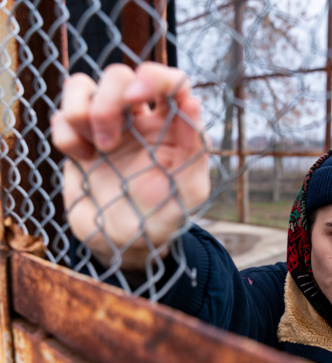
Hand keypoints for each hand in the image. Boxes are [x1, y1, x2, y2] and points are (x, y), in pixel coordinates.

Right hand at [51, 62, 210, 268]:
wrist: (125, 244)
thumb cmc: (165, 218)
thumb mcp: (190, 192)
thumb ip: (195, 150)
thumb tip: (193, 101)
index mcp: (174, 126)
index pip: (170, 80)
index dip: (153, 76)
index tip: (137, 97)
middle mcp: (141, 119)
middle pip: (119, 75)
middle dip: (109, 100)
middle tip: (109, 143)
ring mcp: (108, 126)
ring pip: (84, 84)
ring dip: (81, 111)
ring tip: (95, 150)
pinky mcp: (79, 138)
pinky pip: (62, 115)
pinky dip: (65, 134)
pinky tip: (82, 158)